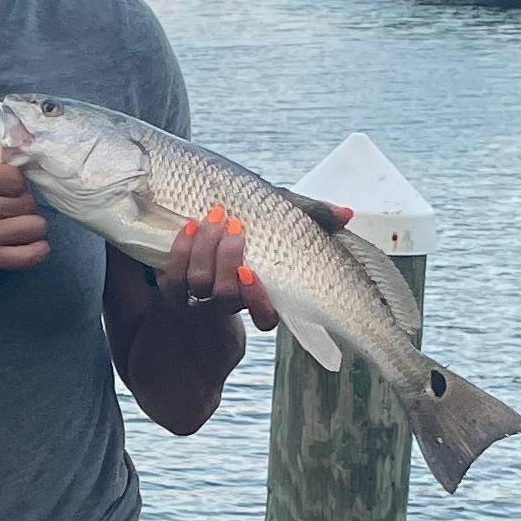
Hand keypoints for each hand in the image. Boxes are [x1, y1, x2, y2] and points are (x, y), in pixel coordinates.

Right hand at [0, 143, 53, 293]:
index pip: (15, 176)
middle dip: (21, 200)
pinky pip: (30, 256)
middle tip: (7, 205)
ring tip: (16, 224)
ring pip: (35, 226)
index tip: (2, 185)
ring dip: (30, 223)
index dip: (12, 179)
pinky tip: (24, 243)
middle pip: (28, 201)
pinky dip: (36, 249)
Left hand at [155, 196, 347, 335]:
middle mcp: (228, 301)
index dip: (257, 303)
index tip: (250, 271)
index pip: (264, 318)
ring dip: (205, 252)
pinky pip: (173, 279)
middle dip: (226, 260)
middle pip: (225, 297)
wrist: (194, 202)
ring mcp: (198, 295)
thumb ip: (311, 215)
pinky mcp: (173, 285)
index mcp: (257, 294)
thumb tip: (346, 214)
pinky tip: (189, 228)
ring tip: (211, 221)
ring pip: (199, 286)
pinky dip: (181, 252)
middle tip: (232, 225)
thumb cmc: (249, 216)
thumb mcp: (281, 212)